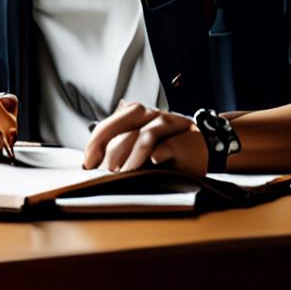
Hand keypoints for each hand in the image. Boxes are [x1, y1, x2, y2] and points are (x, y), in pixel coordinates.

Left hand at [82, 100, 207, 175]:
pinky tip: (152, 163)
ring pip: (143, 136)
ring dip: (131, 157)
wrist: (202, 146)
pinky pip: (166, 146)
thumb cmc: (168, 147)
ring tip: (124, 173)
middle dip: (110, 151)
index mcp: (135, 115)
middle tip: (106, 172)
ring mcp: (167, 125)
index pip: (108, 125)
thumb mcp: (141, 145)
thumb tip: (92, 162)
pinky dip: (157, 154)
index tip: (88, 164)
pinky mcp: (183, 139)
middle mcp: (149, 115)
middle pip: (122, 126)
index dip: (95, 144)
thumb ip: (120, 145)